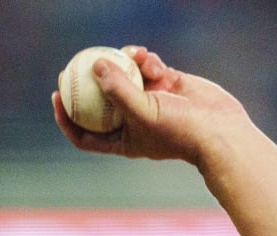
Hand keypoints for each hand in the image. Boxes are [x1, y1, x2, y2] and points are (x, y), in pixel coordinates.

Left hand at [51, 47, 253, 166]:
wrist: (219, 129)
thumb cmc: (179, 130)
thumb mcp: (143, 111)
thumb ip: (117, 89)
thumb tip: (94, 66)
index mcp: (122, 139)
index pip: (84, 134)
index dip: (66, 117)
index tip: (56, 96)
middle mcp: (133, 121)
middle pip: (100, 101)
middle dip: (87, 82)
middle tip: (75, 63)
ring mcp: (150, 102)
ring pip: (127, 78)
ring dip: (126, 64)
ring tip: (130, 54)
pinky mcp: (167, 85)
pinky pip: (148, 68)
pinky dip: (148, 61)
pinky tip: (149, 57)